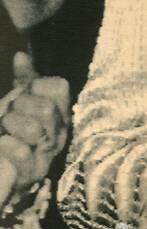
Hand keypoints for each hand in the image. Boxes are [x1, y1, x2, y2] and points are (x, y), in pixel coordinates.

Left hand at [0, 53, 69, 207]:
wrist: (4, 171)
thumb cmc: (14, 132)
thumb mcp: (20, 103)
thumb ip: (24, 80)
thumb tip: (21, 55)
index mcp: (60, 113)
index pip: (58, 87)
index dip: (35, 86)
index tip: (24, 94)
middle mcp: (59, 133)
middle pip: (46, 108)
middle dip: (20, 107)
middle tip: (10, 115)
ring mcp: (48, 154)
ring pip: (35, 128)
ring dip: (11, 125)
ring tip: (5, 131)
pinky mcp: (33, 173)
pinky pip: (20, 151)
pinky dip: (5, 144)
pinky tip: (2, 144)